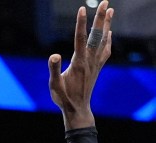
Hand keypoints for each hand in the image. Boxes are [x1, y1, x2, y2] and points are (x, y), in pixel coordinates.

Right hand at [48, 1, 113, 128]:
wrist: (78, 110)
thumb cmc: (64, 98)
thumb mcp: (54, 85)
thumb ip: (54, 70)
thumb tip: (54, 55)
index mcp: (78, 62)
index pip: (80, 38)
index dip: (81, 23)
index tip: (82, 9)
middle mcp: (89, 61)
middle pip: (96, 35)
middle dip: (100, 18)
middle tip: (105, 2)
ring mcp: (95, 64)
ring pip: (103, 40)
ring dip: (107, 24)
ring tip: (111, 10)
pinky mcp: (97, 68)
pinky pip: (105, 51)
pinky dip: (108, 40)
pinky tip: (109, 33)